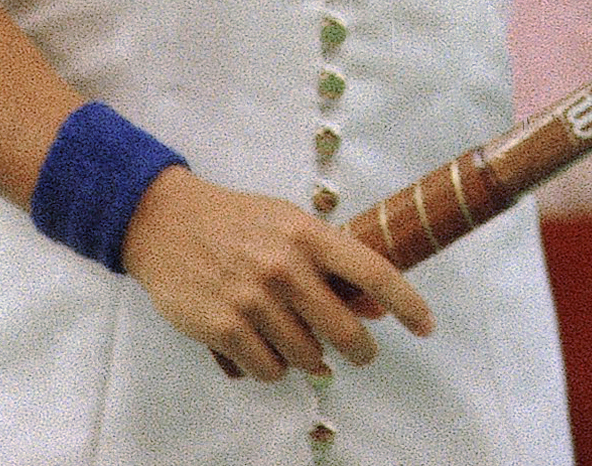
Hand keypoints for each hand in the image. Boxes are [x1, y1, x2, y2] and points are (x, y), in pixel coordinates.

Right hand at [119, 168, 434, 381]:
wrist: (164, 221)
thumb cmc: (236, 223)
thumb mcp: (288, 225)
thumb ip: (331, 262)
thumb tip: (377, 307)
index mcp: (308, 234)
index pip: (374, 272)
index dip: (408, 303)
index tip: (427, 326)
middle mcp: (284, 266)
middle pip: (346, 331)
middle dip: (360, 350)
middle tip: (360, 353)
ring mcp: (253, 298)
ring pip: (307, 357)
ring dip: (308, 358)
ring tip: (293, 338)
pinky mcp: (223, 327)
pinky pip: (269, 370)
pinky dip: (272, 368)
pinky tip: (263, 347)